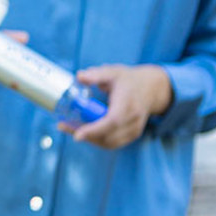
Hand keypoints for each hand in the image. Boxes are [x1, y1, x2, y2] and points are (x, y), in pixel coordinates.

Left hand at [58, 64, 172, 148]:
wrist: (152, 89)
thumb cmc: (129, 80)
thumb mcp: (113, 72)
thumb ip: (96, 74)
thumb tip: (79, 76)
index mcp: (128, 104)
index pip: (112, 122)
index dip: (94, 130)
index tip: (77, 135)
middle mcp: (133, 120)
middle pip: (107, 136)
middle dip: (84, 134)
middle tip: (63, 126)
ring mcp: (134, 130)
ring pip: (108, 143)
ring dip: (89, 138)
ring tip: (70, 127)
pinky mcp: (132, 135)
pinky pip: (112, 143)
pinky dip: (97, 140)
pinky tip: (84, 131)